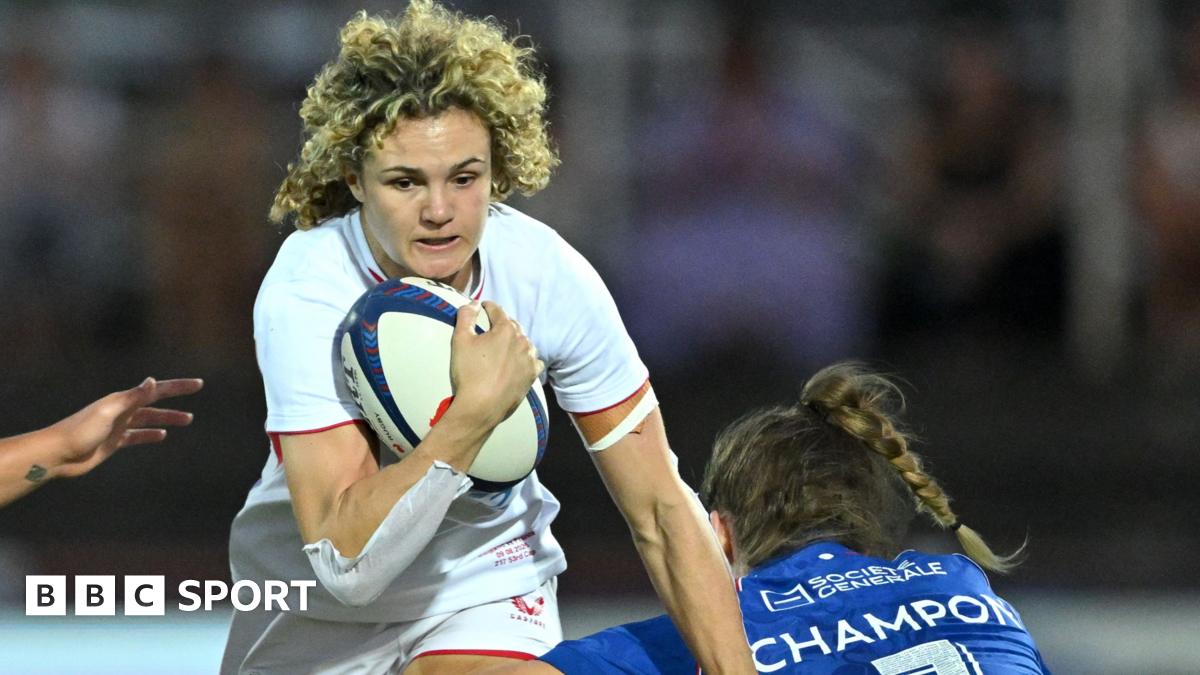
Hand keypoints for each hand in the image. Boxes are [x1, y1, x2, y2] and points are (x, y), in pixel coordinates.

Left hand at [51, 377, 203, 478]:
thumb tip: (153, 381)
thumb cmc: (80, 431)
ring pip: (149, 420)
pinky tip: (161, 436)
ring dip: (167, 418)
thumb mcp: (109, 412)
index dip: (178, 387)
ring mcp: (117, 426)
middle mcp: (121, 410)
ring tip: (187, 419)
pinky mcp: (113, 442)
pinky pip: (137, 436)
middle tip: (196, 399)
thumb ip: (132, 397)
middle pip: (155, 404)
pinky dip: (150, 434)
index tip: (198, 384)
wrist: (57, 454)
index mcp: (122, 400)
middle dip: (176, 401)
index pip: (156, 391)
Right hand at [449, 302, 542, 427]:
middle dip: (502, 323)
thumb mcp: (460, 340)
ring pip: (524, 342)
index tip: (483, 307)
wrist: (481, 406)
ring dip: (515, 340)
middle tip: (491, 327)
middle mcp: (522, 341)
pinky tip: (518, 362)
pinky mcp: (532, 375)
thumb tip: (473, 304)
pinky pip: (533, 361)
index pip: (497, 310)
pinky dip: (526, 358)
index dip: (488, 307)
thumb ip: (466, 316)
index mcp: (505, 329)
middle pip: (512, 325)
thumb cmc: (469, 373)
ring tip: (504, 345)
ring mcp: (530, 359)